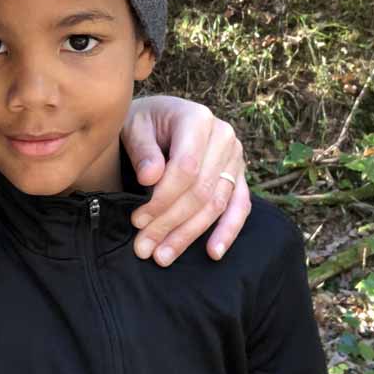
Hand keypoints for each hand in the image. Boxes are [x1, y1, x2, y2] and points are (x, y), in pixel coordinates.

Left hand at [122, 95, 249, 264]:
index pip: (186, 168)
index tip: (138, 220)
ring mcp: (235, 157)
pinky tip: (213, 252)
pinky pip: (239, 206)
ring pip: (216, 204)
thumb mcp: (133, 126)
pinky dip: (228, 231)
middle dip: (170, 223)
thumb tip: (150, 178)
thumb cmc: (144, 121)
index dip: (163, 198)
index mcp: (198, 119)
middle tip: (144, 247)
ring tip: (162, 256)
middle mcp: (224, 137)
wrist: (160, 116)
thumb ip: (143, 150)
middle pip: (201, 190)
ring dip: (189, 234)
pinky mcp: (239, 176)